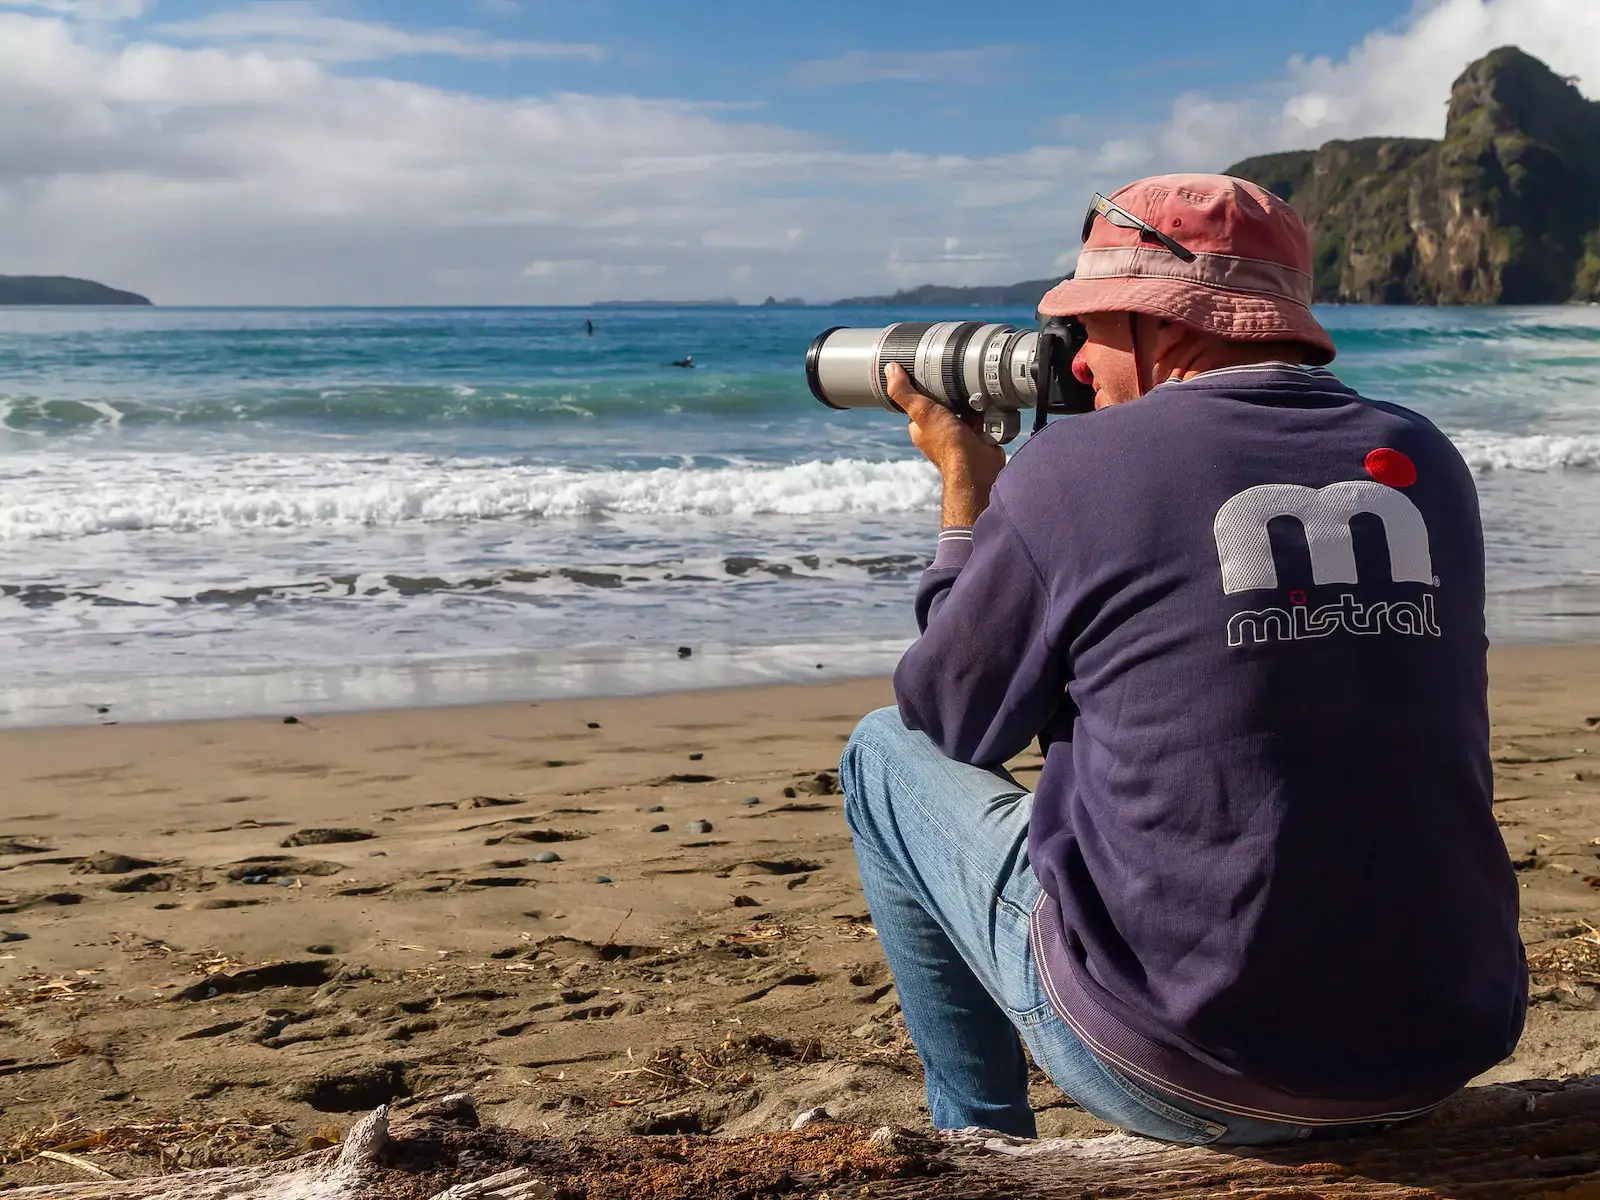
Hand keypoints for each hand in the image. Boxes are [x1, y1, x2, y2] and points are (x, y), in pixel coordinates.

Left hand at [886, 362, 1005, 526]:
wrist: (977, 465)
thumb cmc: (947, 443)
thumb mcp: (921, 411)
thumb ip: (904, 392)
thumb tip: (890, 369)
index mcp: (921, 428)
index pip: (918, 402)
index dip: (923, 389)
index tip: (929, 374)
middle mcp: (938, 433)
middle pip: (943, 404)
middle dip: (952, 394)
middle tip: (958, 384)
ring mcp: (959, 435)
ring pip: (964, 409)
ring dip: (970, 401)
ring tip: (974, 394)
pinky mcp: (978, 436)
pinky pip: (982, 417)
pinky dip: (985, 411)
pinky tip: (987, 405)